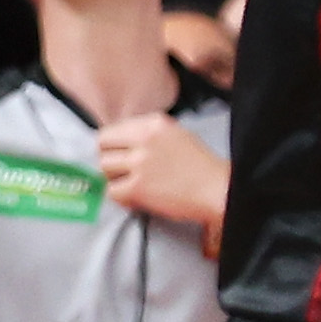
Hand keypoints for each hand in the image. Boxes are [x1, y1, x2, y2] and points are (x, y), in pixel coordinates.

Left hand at [97, 110, 230, 230]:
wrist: (218, 189)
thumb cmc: (200, 166)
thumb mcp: (176, 135)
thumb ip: (148, 135)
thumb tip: (120, 141)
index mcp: (154, 124)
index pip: (112, 130)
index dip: (112, 145)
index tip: (119, 154)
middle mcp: (145, 139)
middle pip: (102, 145)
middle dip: (109, 159)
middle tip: (121, 170)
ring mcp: (140, 162)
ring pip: (104, 167)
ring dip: (114, 177)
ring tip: (133, 183)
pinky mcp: (138, 186)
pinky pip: (112, 191)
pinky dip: (121, 197)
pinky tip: (136, 197)